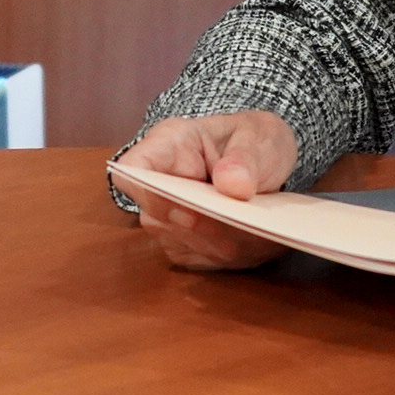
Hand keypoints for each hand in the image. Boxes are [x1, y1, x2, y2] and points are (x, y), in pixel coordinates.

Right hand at [122, 111, 298, 270]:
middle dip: (202, 226)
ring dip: (219, 243)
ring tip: (257, 230)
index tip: (191, 206)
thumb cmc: (254, 140)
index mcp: (169, 144)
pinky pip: (197, 257)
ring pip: (179, 242)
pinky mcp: (182, 242)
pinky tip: (254, 240)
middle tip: (243, 222)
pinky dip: (228, 254)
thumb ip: (246, 158)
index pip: (132, 171)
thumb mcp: (259, 137)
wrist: (263, 160)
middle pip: (157, 216)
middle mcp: (158, 182)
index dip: (149, 193)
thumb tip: (233, 184)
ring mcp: (166, 216)